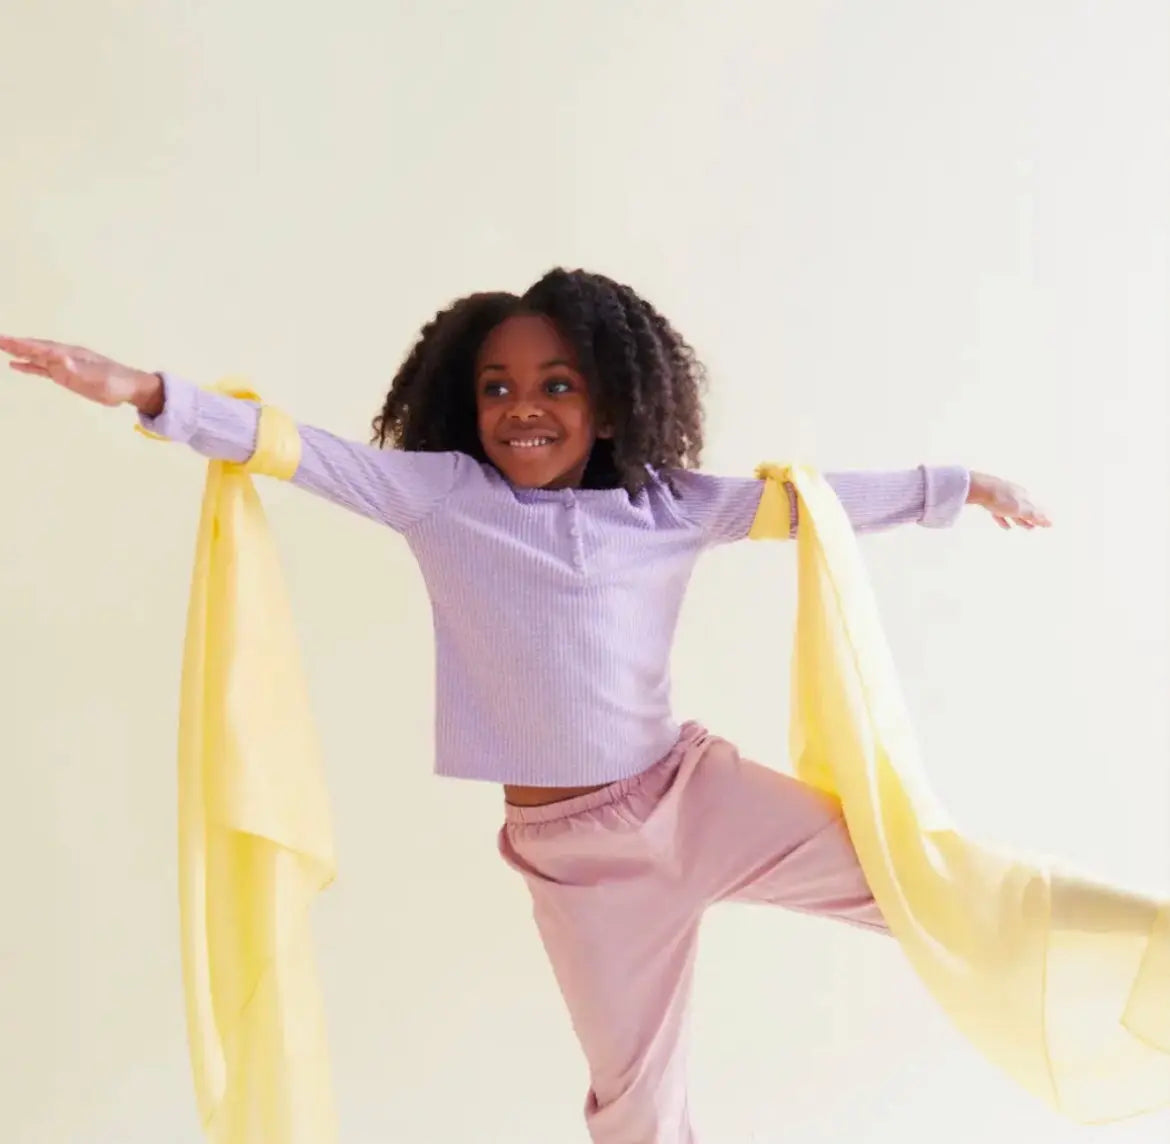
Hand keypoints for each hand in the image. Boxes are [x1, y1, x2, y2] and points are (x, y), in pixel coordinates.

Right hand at [1, 336, 162, 412]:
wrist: (130, 387)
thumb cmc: (115, 383)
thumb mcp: (96, 379)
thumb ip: (76, 370)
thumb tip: (58, 358)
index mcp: (70, 354)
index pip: (41, 348)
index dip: (22, 345)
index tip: (3, 340)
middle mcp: (65, 356)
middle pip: (35, 348)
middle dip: (15, 344)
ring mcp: (65, 364)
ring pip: (36, 356)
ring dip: (18, 352)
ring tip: (0, 347)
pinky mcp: (66, 375)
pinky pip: (42, 369)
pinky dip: (28, 366)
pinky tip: (15, 365)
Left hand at [967, 471, 1050, 529]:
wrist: (978, 488)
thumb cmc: (1001, 498)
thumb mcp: (1021, 509)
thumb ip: (1035, 516)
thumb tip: (1051, 522)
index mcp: (1024, 494)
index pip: (1035, 507)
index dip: (1040, 517)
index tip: (1046, 525)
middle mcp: (1014, 493)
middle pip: (1024, 508)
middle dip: (1029, 518)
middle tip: (1033, 528)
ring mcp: (1001, 496)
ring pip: (1012, 510)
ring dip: (1017, 519)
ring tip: (1021, 528)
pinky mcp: (988, 500)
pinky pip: (998, 511)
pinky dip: (1004, 519)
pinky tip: (1006, 526)